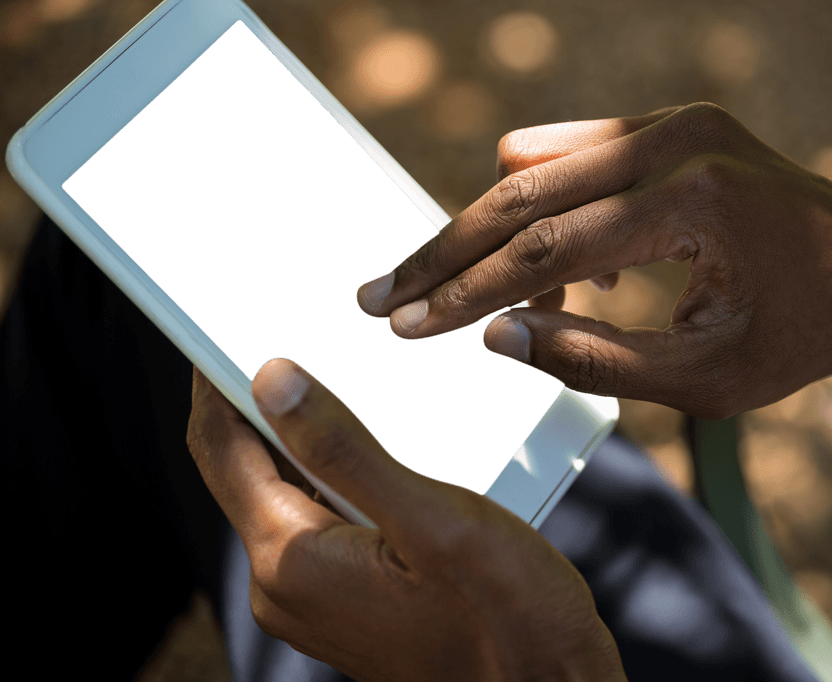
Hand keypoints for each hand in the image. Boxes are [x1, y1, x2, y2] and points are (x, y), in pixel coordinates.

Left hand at [186, 359, 626, 681]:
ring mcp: (316, 596)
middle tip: (290, 333)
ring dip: (303, 434)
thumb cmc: (507, 616)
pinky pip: (319, 517)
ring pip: (286, 490)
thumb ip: (345, 449)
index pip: (221, 449)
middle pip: (247, 468)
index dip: (214, 382)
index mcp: (291, 559)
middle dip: (260, 401)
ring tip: (337, 373)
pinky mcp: (348, 599)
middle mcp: (287, 583)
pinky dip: (333, 471)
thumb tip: (271, 381)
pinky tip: (375, 439)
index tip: (220, 325)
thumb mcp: (432, 518)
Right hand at [356, 103, 831, 417]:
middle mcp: (676, 137)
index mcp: (694, 201)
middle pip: (517, 184)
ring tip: (510, 304)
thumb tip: (494, 337)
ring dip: (498, 232)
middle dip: (446, 250)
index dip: (465, 292)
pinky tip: (571, 276)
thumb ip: (594, 362)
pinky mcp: (665, 123)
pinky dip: (543, 211)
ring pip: (530, 158)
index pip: (545, 246)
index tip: (403, 324)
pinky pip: (568, 158)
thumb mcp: (706, 380)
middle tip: (382, 295)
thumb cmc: (804, 333)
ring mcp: (671, 120)